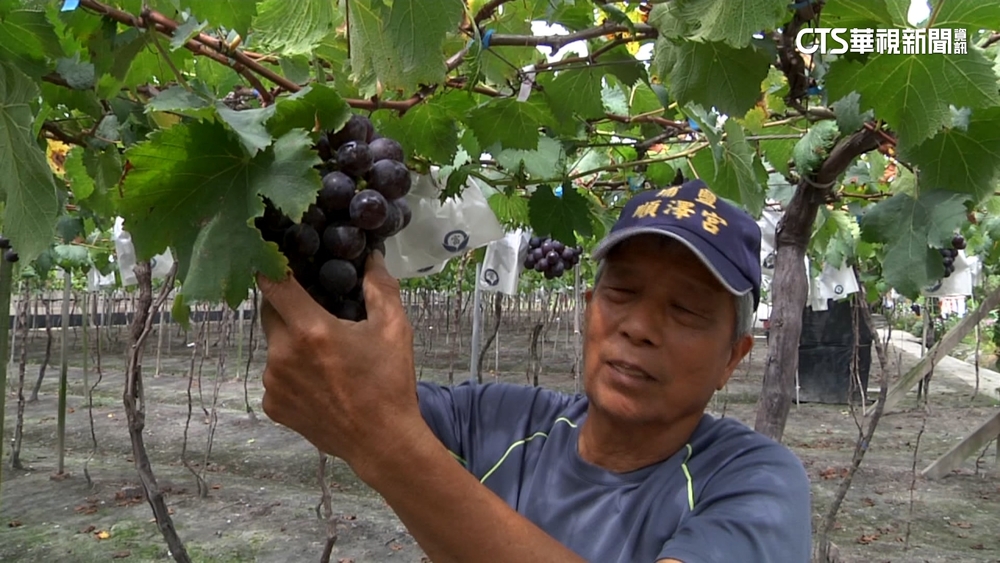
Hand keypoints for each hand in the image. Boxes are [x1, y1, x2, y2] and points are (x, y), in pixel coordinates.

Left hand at [256, 251, 423, 468]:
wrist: (382, 442)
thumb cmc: (389, 383)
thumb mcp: (394, 329)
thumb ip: (380, 287)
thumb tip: (371, 257)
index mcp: (310, 330)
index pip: (273, 283)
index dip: (272, 265)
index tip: (276, 256)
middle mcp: (282, 354)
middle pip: (270, 312)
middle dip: (287, 305)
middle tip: (316, 311)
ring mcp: (273, 382)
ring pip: (273, 345)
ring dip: (291, 342)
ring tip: (324, 356)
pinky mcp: (272, 404)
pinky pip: (275, 375)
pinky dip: (291, 372)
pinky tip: (319, 381)